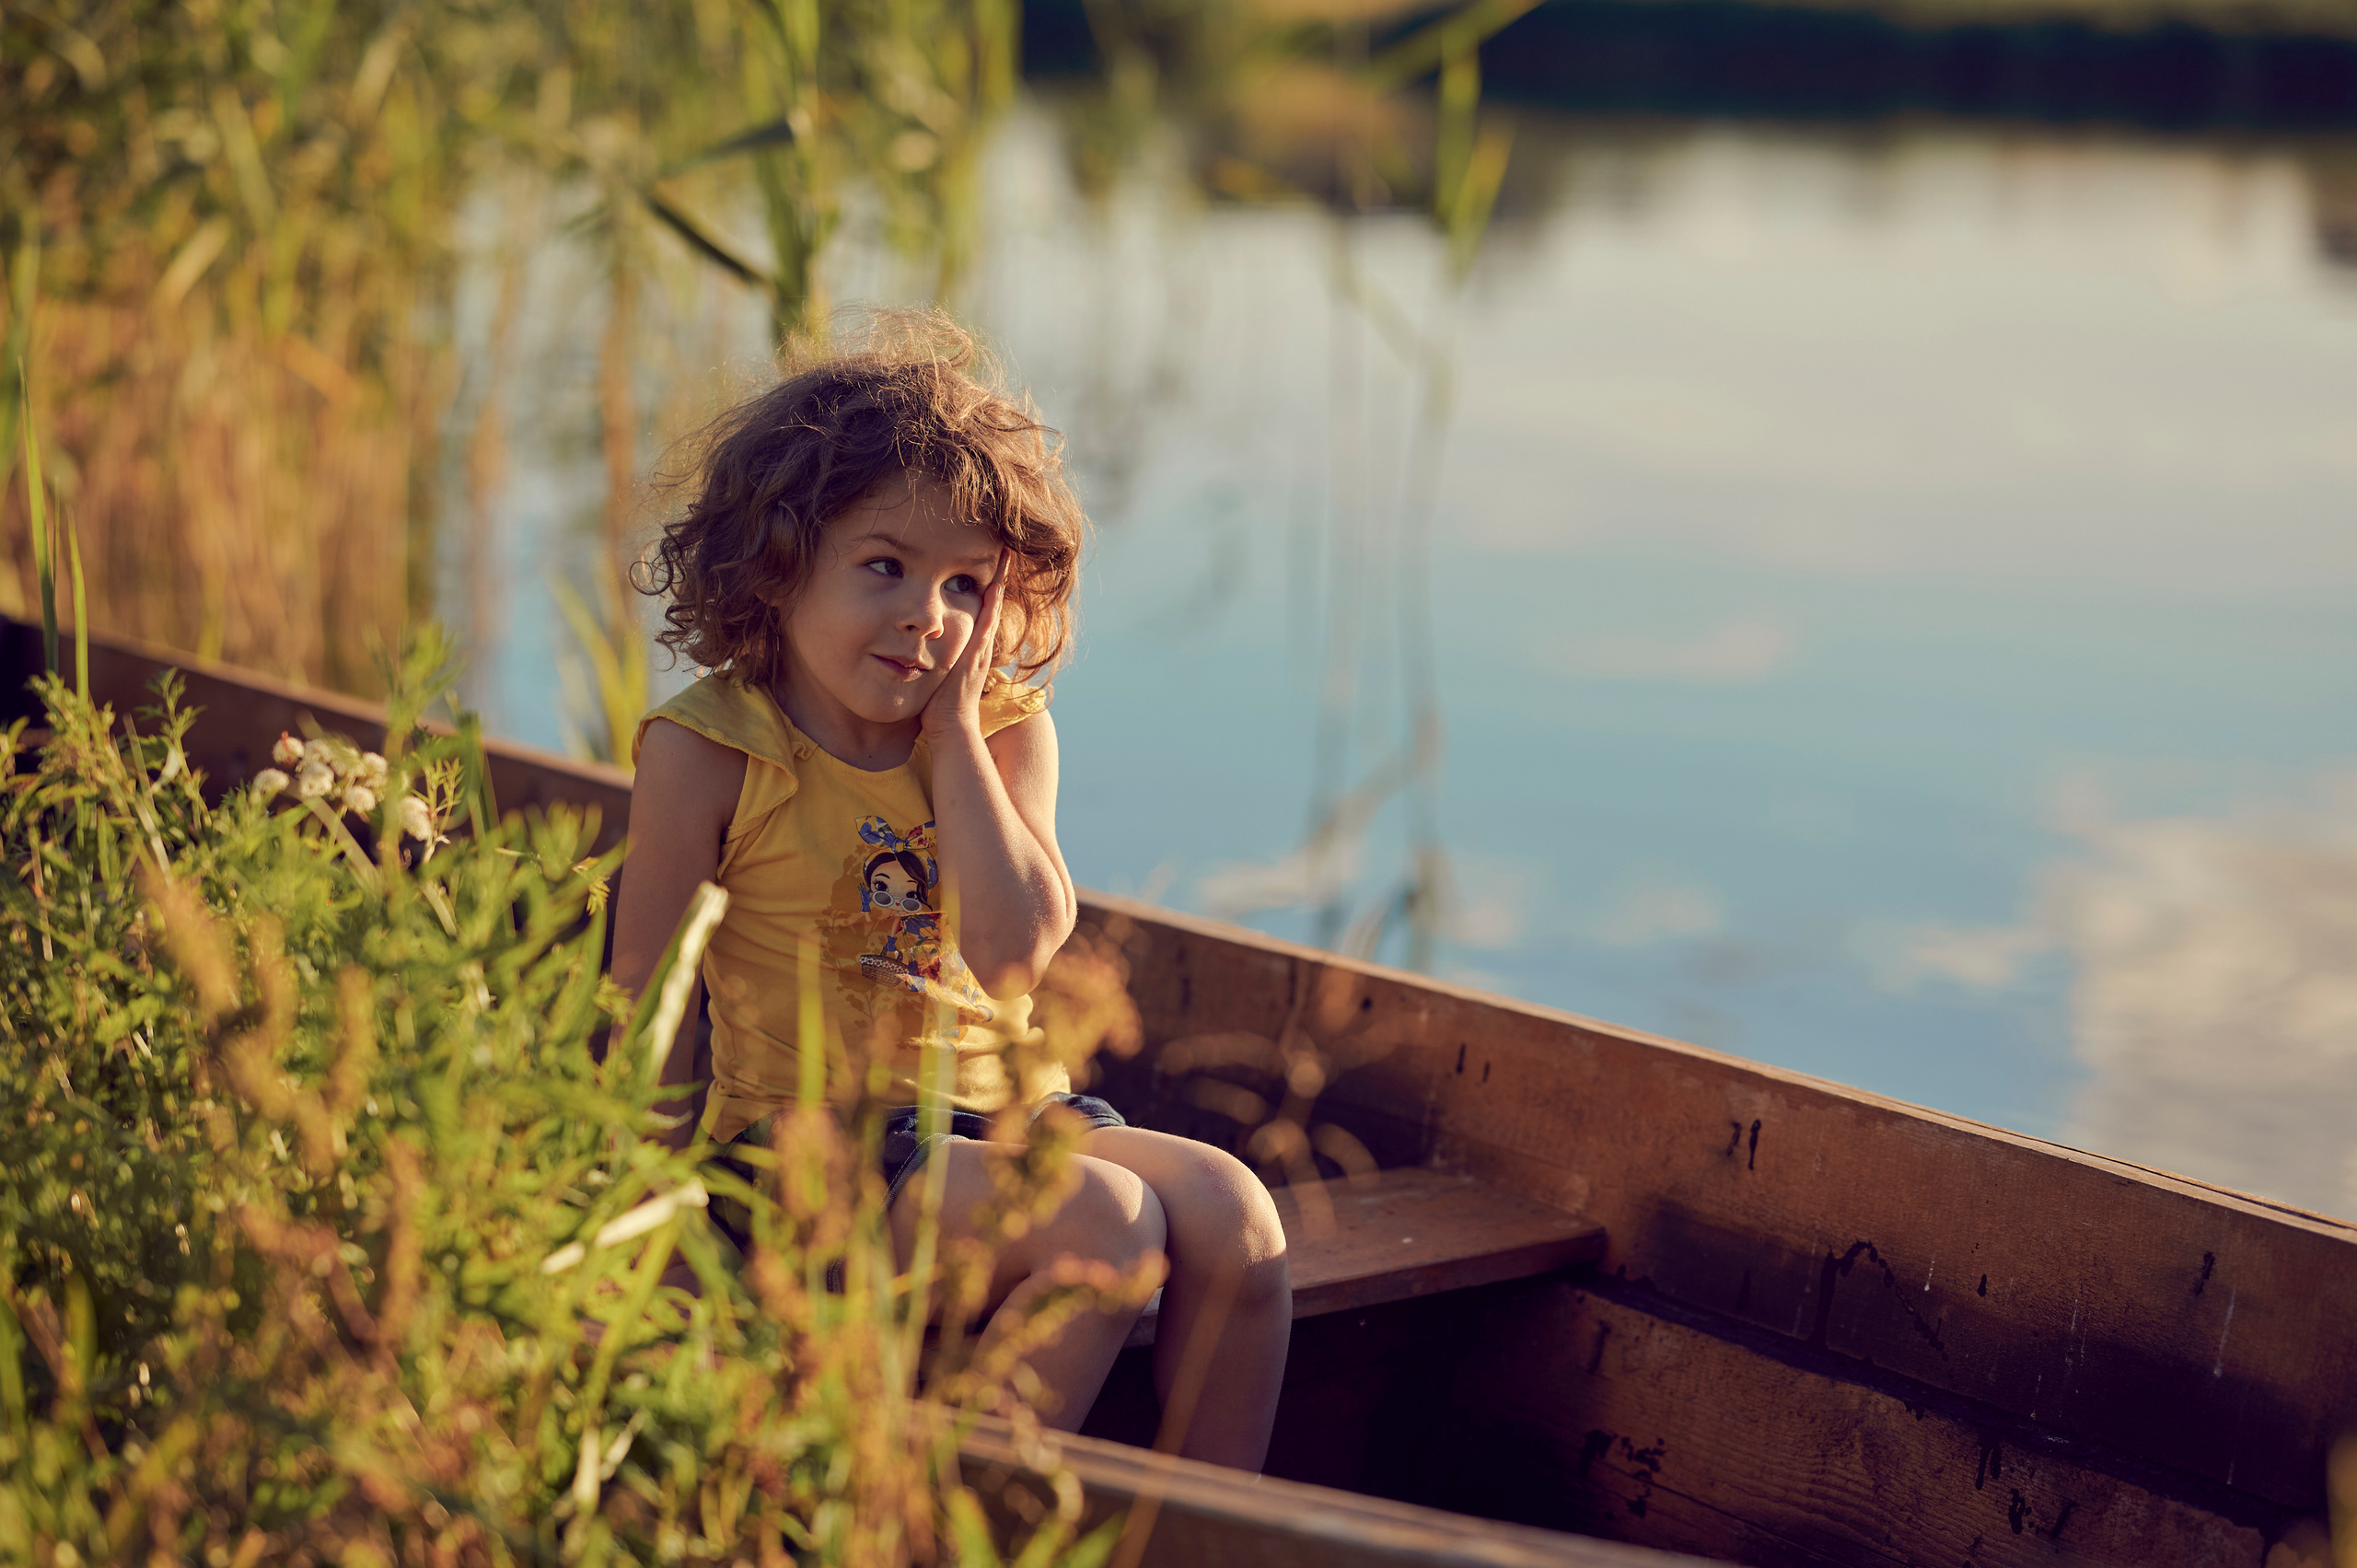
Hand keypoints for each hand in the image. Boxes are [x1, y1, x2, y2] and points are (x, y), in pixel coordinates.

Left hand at [921, 554, 1005, 744]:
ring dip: (1000, 579)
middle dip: (998, 572)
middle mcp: (980, 642)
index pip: (981, 606)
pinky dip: (993, 601)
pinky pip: (988, 621)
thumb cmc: (937, 704)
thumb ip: (929, 654)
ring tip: (1005, 552)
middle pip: (992, 599)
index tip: (988, 559)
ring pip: (993, 605)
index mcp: (971, 645)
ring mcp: (981, 647)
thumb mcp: (935, 670)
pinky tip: (995, 581)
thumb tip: (912, 644)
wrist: (949, 726)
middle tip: (1004, 544)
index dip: (986, 583)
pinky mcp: (977, 653)